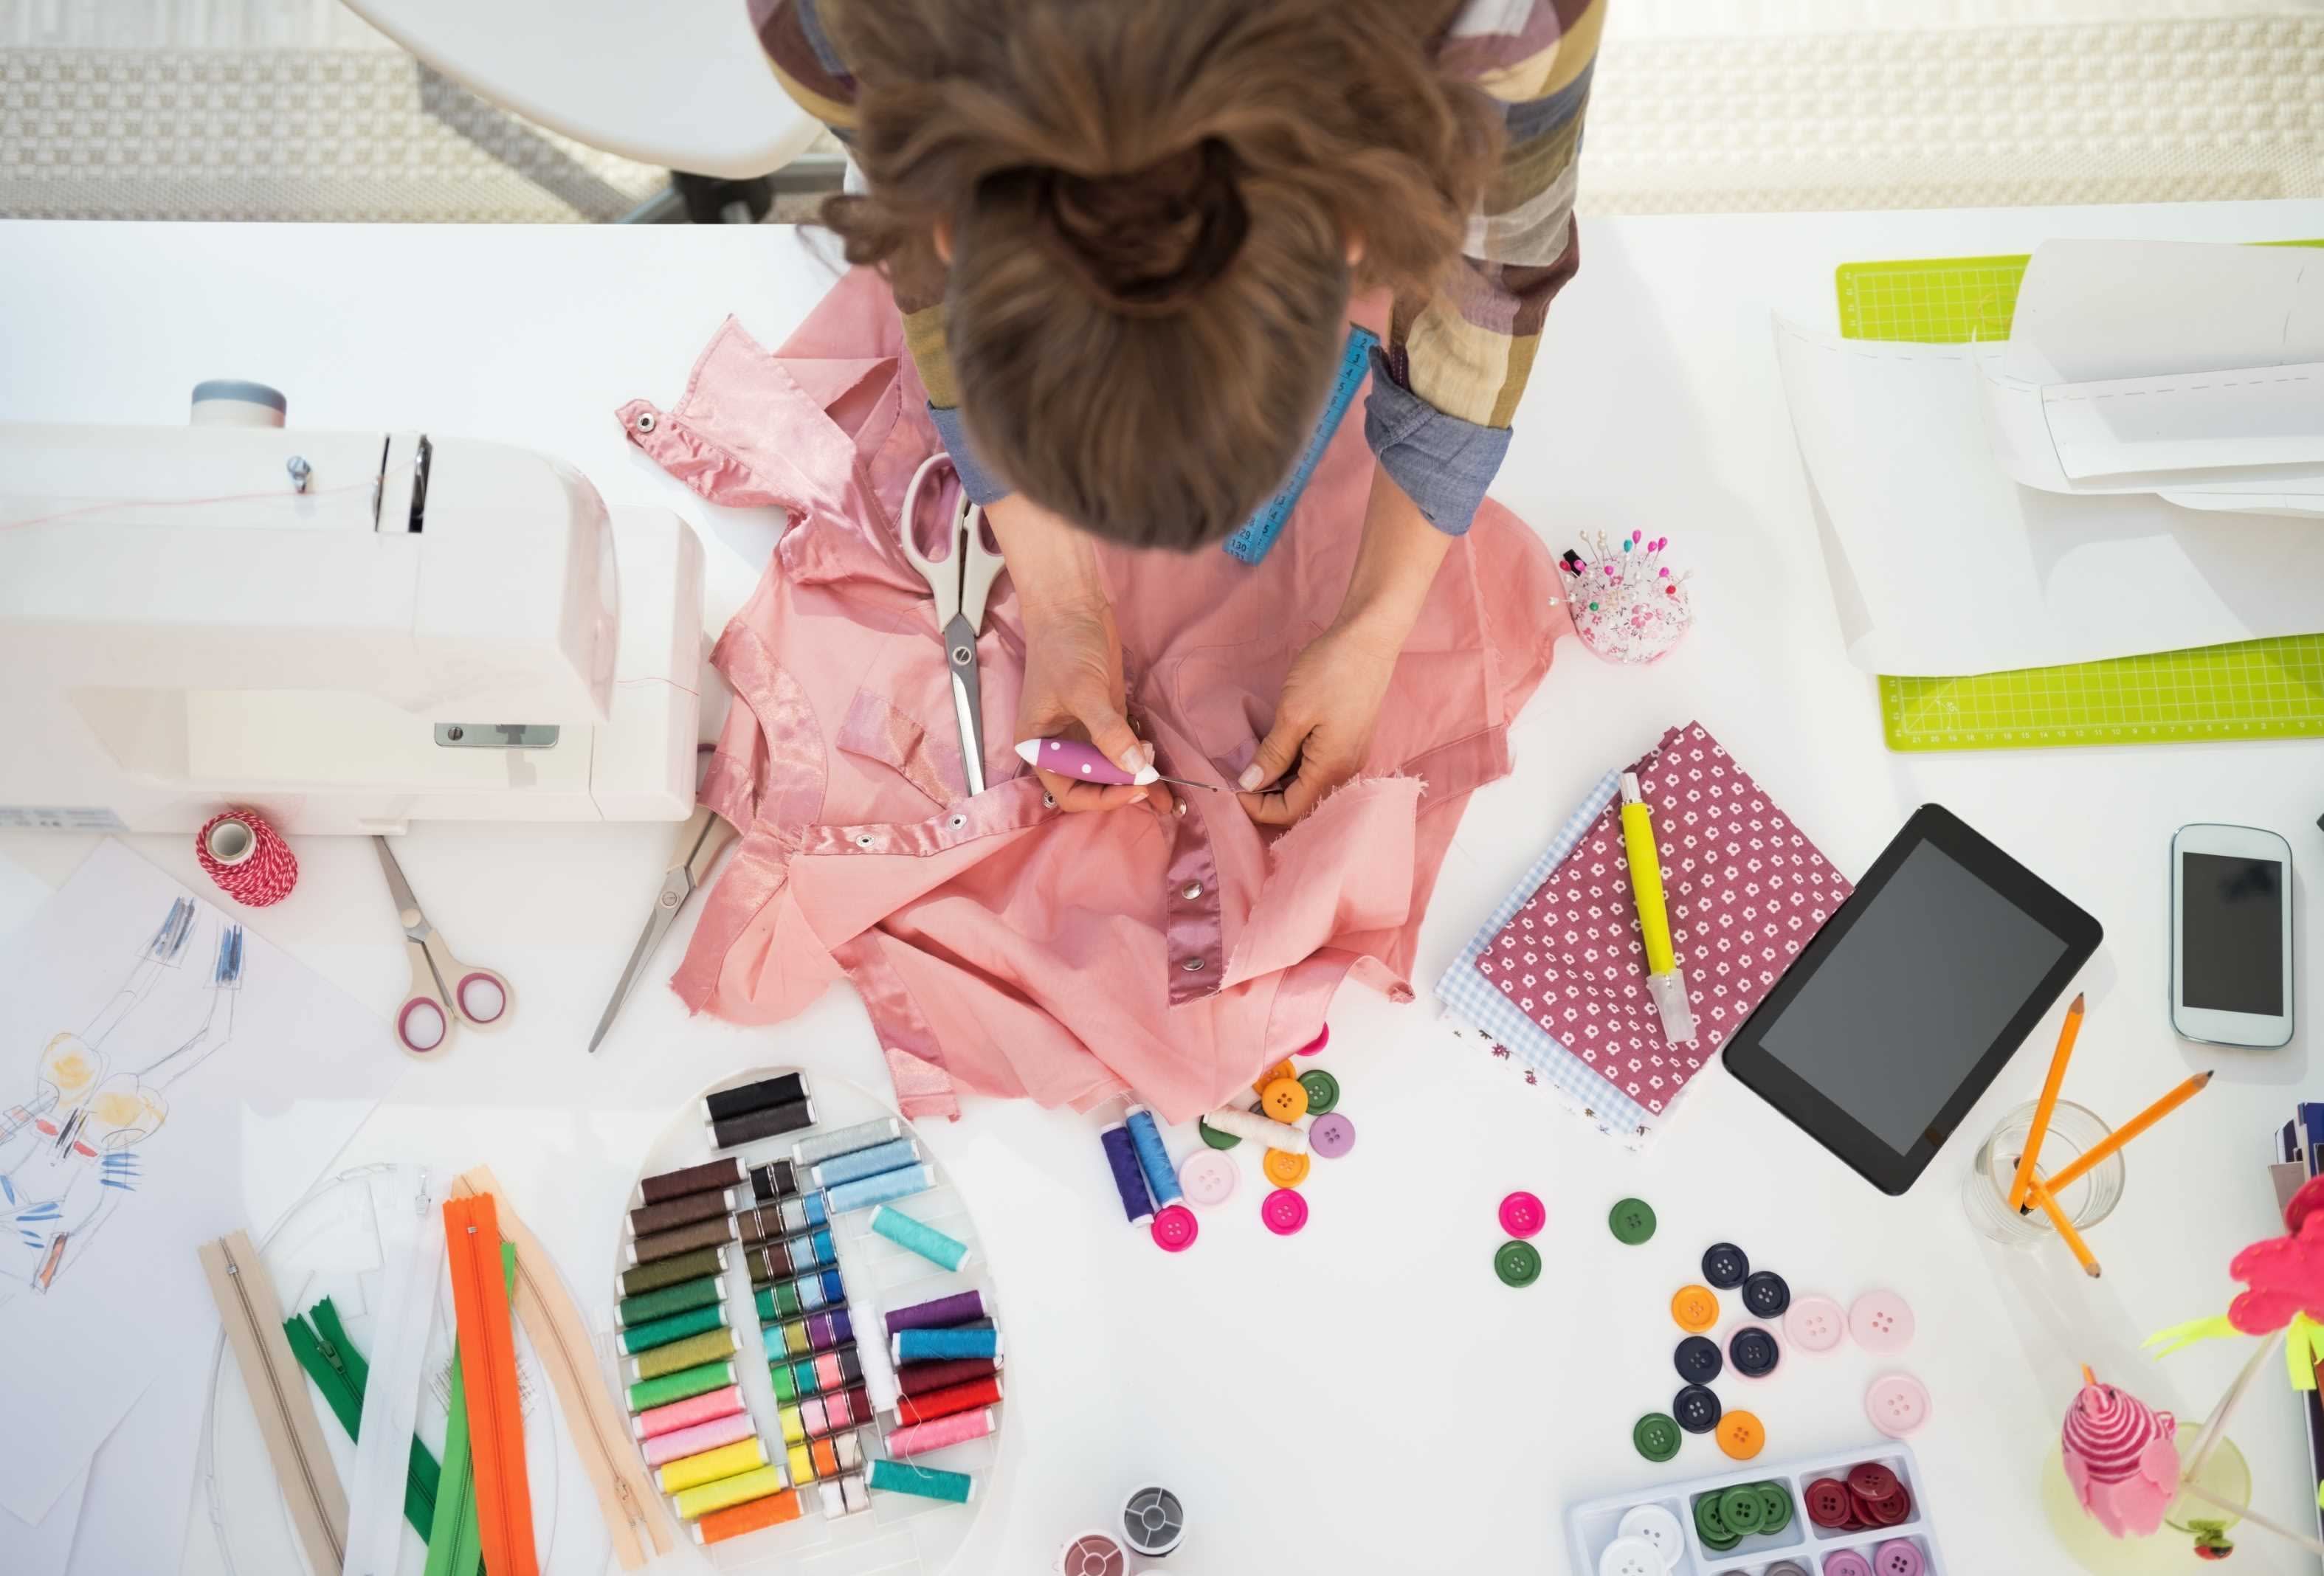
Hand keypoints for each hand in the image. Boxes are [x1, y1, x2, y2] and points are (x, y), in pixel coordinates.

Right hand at [981, 493, 1167, 814]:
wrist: (1072, 608)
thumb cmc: (1063, 647)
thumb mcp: (1083, 691)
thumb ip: (1108, 733)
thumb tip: (1135, 768)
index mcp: (1039, 749)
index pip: (1070, 791)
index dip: (1102, 797)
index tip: (1136, 787)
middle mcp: (1060, 747)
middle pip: (1092, 786)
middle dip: (1122, 791)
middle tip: (1156, 788)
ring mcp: (1083, 734)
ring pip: (1110, 770)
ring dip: (1134, 779)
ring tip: (1167, 787)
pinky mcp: (1105, 720)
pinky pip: (1122, 750)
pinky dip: (1138, 759)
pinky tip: (1158, 762)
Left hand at [1235, 620, 1398, 825]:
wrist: (1369, 639)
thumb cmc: (1331, 671)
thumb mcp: (1293, 714)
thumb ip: (1272, 754)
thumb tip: (1250, 784)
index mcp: (1331, 769)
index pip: (1291, 811)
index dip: (1259, 807)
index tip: (1234, 788)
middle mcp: (1345, 770)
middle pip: (1301, 801)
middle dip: (1267, 794)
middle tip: (1239, 773)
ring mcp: (1350, 756)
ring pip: (1309, 783)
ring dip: (1280, 778)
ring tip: (1255, 757)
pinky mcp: (1350, 741)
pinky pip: (1319, 765)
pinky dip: (1294, 763)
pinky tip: (1278, 745)